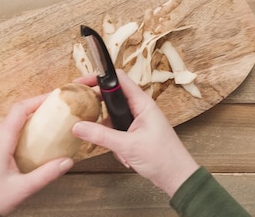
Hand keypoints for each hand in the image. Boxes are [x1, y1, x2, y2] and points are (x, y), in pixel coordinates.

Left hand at [0, 95, 73, 215]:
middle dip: (36, 108)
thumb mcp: (23, 188)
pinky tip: (32, 140)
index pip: (18, 111)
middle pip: (16, 114)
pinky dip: (21, 130)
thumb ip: (47, 174)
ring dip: (28, 119)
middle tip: (55, 108)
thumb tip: (67, 162)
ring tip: (47, 122)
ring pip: (10, 123)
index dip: (36, 100)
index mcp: (0, 142)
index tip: (53, 97)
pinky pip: (6, 133)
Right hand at [72, 70, 198, 196]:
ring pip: (112, 116)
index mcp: (142, 102)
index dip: (97, 78)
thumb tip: (77, 126)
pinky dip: (114, 142)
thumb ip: (101, 135)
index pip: (117, 79)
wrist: (177, 177)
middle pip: (111, 96)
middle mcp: (139, 108)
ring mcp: (137, 120)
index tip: (79, 84)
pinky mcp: (135, 132)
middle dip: (96, 105)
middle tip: (78, 109)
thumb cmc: (162, 158)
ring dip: (107, 131)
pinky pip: (117, 130)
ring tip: (108, 144)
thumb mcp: (127, 145)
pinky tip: (122, 156)